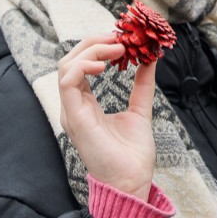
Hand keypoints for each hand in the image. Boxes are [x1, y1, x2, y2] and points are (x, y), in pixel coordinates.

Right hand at [58, 33, 157, 200]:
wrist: (132, 181)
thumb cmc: (132, 153)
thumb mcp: (140, 109)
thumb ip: (142, 85)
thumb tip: (150, 59)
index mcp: (85, 104)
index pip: (80, 64)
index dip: (99, 45)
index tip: (124, 37)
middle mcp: (74, 106)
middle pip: (70, 60)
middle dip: (94, 41)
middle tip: (120, 36)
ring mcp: (71, 112)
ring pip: (66, 66)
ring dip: (92, 49)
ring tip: (118, 48)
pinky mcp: (75, 118)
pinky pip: (68, 82)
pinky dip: (85, 65)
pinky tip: (106, 64)